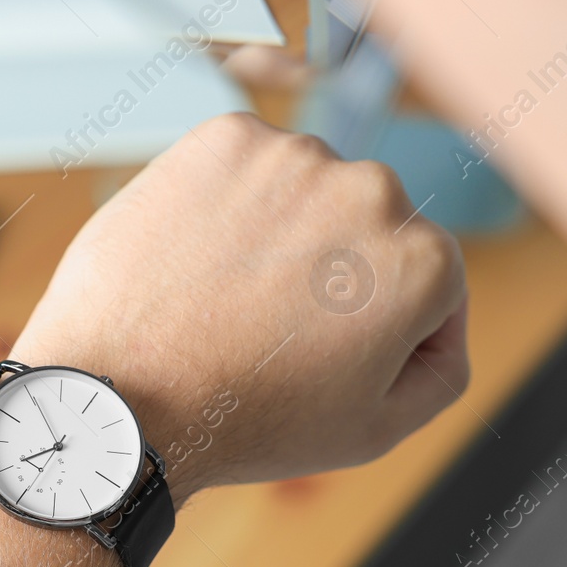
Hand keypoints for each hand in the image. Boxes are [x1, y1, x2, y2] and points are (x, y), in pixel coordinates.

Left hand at [12, 112, 468, 501]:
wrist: (122, 397)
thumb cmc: (245, 423)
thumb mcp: (375, 430)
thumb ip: (441, 369)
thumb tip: (444, 321)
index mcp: (423, 260)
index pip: (424, 276)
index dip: (376, 325)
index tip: (322, 355)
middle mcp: (373, 189)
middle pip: (364, 226)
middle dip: (331, 271)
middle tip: (270, 334)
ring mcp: (294, 155)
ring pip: (303, 192)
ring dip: (277, 232)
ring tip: (226, 301)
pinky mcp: (224, 137)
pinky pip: (243, 167)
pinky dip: (224, 203)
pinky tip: (198, 261)